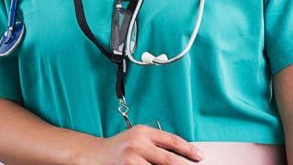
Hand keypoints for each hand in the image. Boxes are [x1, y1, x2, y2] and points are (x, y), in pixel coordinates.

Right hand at [75, 125, 203, 164]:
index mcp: (143, 132)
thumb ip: (155, 143)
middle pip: (169, 160)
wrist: (94, 154)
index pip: (172, 140)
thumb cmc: (118, 147)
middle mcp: (138, 144)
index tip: (199, 156)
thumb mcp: (137, 138)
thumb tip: (179, 154)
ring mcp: (132, 159)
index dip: (188, 149)